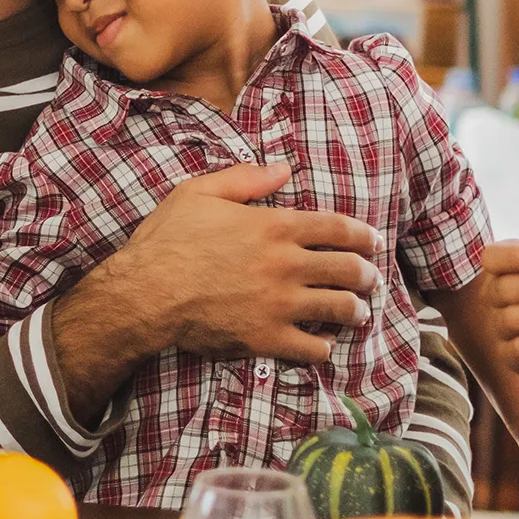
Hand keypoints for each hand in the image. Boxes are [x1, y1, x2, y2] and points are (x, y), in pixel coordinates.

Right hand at [97, 163, 381, 364]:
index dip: (362, 235)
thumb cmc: (167, 241)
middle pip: (348, 269)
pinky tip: (323, 345)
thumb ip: (245, 178)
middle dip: (367, 275)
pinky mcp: (267, 338)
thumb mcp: (199, 193)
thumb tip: (284, 169)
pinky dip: (324, 348)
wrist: (144, 294)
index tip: (373, 242)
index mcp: (275, 227)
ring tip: (358, 314)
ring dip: (355, 311)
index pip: (337, 229)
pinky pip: (312, 348)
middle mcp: (287, 265)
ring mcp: (280, 304)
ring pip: (339, 309)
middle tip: (370, 280)